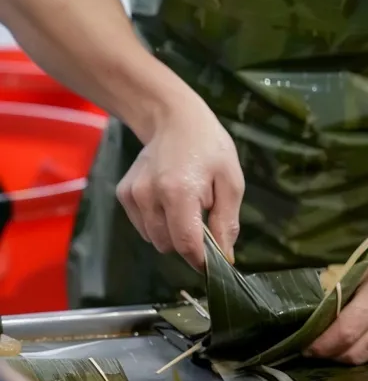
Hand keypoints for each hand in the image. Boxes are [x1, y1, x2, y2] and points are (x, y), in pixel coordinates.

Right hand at [117, 89, 243, 268]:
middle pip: (168, 245)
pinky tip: (167, 199)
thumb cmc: (209, 147)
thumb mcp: (231, 182)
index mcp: (179, 192)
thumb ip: (227, 222)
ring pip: (154, 239)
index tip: (212, 262)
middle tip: (201, 217)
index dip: (200, 260)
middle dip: (187, 242)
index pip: (186, 245)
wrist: (173, 118)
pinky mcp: (123, 194)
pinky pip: (143, 226)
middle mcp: (149, 195)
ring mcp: (133, 195)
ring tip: (184, 204)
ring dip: (171, 232)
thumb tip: (224, 257)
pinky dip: (157, 222)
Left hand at [309, 201, 367, 363]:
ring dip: (353, 356)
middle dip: (334, 356)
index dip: (322, 345)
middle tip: (318, 351)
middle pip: (359, 353)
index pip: (345, 332)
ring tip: (336, 349)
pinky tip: (361, 341)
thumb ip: (344, 292)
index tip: (306, 348)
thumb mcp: (362, 262)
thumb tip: (322, 319)